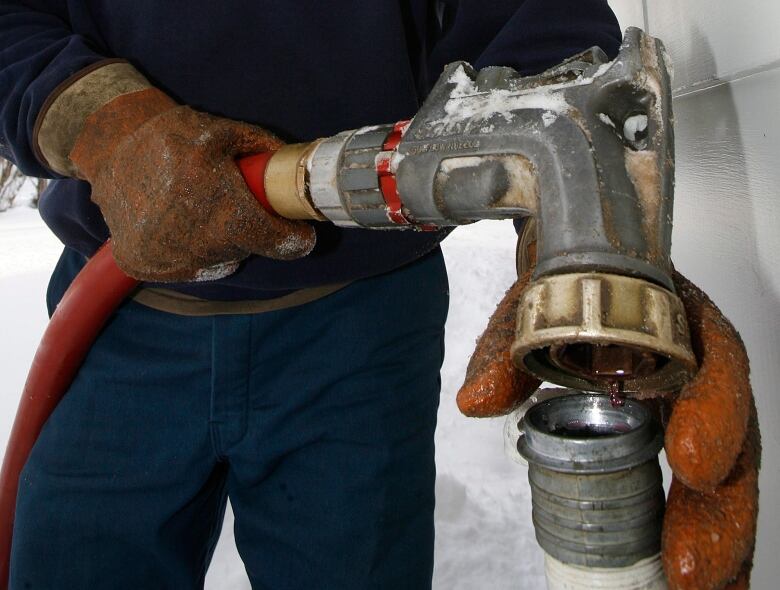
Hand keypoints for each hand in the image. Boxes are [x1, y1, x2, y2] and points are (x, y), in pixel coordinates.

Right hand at [69, 88, 314, 281]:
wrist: (108, 146)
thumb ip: (264, 149)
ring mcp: (168, 261)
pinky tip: (176, 221)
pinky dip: (189, 249)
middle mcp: (199, 246)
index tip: (298, 230)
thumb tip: (294, 166)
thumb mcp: (224, 132)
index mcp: (226, 214)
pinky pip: (186, 265)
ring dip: (221, 242)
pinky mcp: (142, 265)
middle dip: (252, 230)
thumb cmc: (171, 136)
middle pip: (248, 249)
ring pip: (218, 260)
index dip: (295, 237)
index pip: (281, 244)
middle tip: (237, 204)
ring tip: (201, 208)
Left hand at [456, 236, 759, 589]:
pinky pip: (694, 493)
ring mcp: (690, 412)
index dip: (713, 414)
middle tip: (690, 571)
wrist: (572, 276)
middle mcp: (697, 374)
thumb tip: (476, 401)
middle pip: (731, 444)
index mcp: (679, 326)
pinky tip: (688, 579)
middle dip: (715, 513)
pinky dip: (694, 536)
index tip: (690, 463)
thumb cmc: (562, 289)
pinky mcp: (674, 439)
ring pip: (723, 479)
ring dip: (718, 541)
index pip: (713, 366)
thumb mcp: (530, 308)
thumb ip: (505, 350)